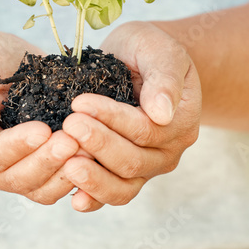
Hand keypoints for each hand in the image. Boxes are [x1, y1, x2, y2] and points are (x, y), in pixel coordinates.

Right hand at [0, 31, 79, 203]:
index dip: (17, 145)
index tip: (43, 129)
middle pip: (17, 177)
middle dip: (47, 160)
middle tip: (73, 140)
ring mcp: (13, 173)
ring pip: (40, 188)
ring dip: (65, 172)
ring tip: (89, 149)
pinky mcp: (38, 170)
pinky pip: (57, 184)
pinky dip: (76, 176)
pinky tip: (95, 156)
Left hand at [61, 21, 201, 211]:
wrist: (140, 61)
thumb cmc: (149, 50)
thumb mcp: (159, 50)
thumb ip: (164, 78)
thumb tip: (163, 112)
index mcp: (181, 121)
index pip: (144, 129)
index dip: (111, 118)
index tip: (80, 102)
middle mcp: (168, 151)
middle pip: (132, 161)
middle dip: (98, 144)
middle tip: (68, 125)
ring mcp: (148, 167)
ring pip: (124, 186)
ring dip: (94, 178)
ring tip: (67, 164)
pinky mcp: (127, 175)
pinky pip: (113, 194)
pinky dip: (94, 199)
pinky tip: (73, 199)